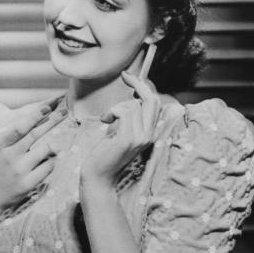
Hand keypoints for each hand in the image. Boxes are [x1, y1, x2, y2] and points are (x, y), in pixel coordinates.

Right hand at [0, 99, 64, 213]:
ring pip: (45, 149)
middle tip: (64, 112)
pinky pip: (48, 167)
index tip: (48, 107)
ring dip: (50, 147)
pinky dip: (50, 162)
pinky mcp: (27, 184)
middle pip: (36, 134)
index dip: (36, 115)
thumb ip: (10, 136)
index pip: (21, 126)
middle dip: (52, 121)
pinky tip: (46, 163)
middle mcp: (9, 156)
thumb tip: (33, 119)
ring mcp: (19, 171)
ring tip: (45, 151)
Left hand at [80, 71, 159, 187]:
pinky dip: (112, 112)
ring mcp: (141, 138)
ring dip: (116, 107)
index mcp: (149, 133)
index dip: (145, 87)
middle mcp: (149, 135)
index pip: (155, 104)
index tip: (130, 77)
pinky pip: (123, 112)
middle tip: (125, 76)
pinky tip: (105, 121)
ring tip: (107, 119)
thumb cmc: (105, 153)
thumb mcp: (121, 130)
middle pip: (152, 100)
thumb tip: (133, 94)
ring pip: (133, 106)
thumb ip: (129, 116)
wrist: (97, 176)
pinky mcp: (129, 139)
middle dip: (138, 84)